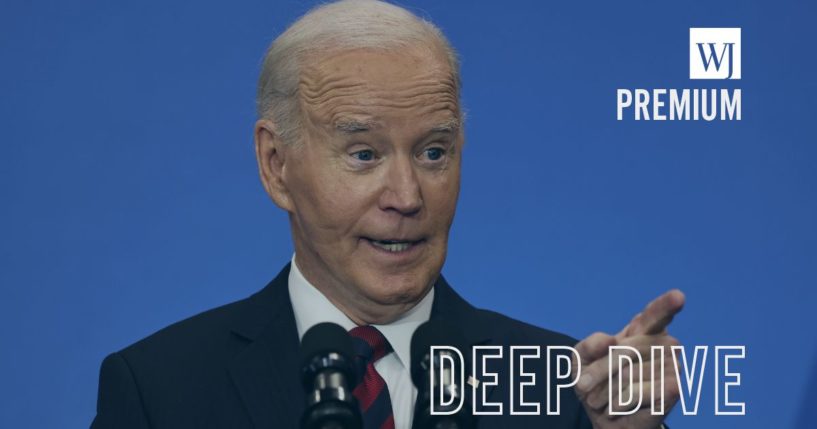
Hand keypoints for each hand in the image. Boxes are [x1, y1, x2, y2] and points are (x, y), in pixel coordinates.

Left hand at [572, 290, 684, 428]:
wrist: (603, 416)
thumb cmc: (594, 381)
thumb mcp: (580, 359)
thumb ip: (589, 345)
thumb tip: (610, 340)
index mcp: (643, 329)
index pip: (656, 313)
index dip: (667, 305)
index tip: (678, 297)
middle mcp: (664, 344)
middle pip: (629, 349)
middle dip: (601, 369)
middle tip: (584, 384)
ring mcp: (672, 368)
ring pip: (631, 373)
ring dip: (607, 389)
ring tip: (600, 397)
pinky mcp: (673, 392)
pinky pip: (640, 393)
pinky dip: (620, 401)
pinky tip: (615, 406)